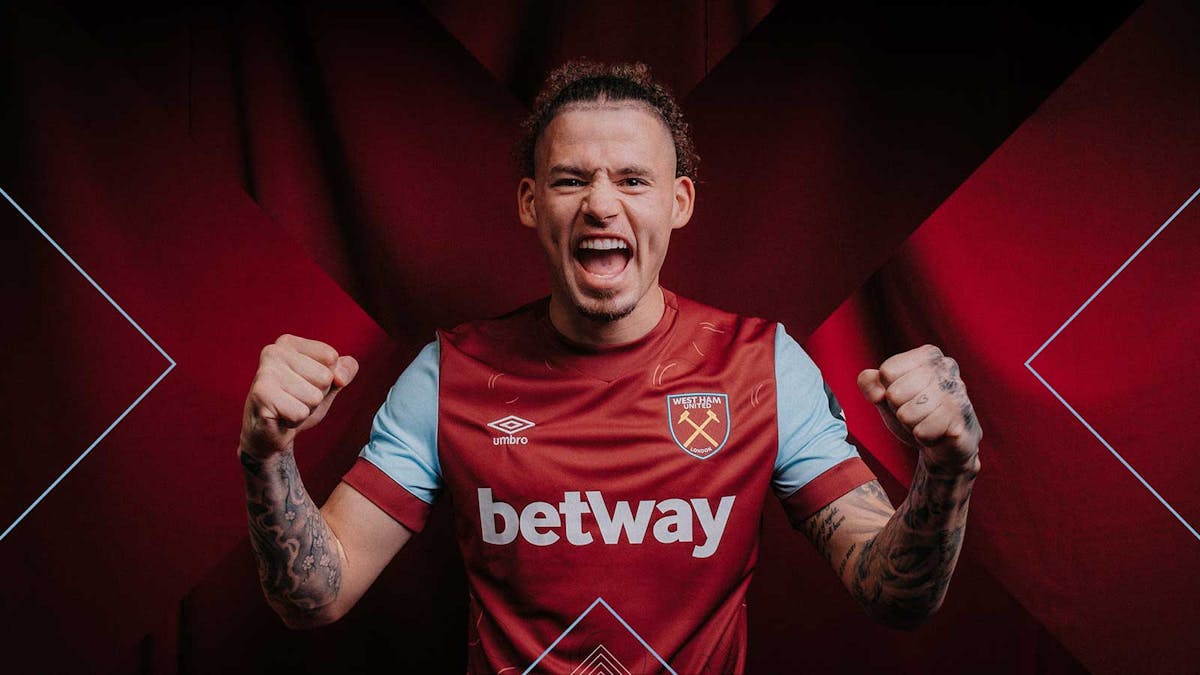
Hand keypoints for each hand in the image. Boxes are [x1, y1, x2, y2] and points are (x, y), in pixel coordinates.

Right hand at [239, 334, 358, 459]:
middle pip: (325, 377)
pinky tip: (281, 417)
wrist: (271, 432)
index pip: (331, 357)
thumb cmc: (298, 402)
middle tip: (295, 399)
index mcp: (289, 343)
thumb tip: (341, 377)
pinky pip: (300, 412)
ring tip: (288, 407)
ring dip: (306, 409)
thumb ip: (345, 370)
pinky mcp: (261, 395)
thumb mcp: (329, 383)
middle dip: (316, 395)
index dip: (327, 378)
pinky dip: (295, 420)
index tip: (306, 384)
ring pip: (314, 397)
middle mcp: (274, 352)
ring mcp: (265, 372)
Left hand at [857, 344, 980, 469]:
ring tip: (927, 421)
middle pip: (894, 394)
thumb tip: (877, 392)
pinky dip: (923, 437)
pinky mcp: (962, 419)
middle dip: (899, 410)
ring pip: (907, 415)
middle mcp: (947, 367)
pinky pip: (922, 432)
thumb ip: (869, 383)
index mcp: (929, 354)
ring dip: (911, 425)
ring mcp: (958, 392)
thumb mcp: (886, 395)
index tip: (905, 395)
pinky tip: (938, 433)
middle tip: (917, 412)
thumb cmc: (914, 412)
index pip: (887, 372)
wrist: (945, 444)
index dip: (888, 391)